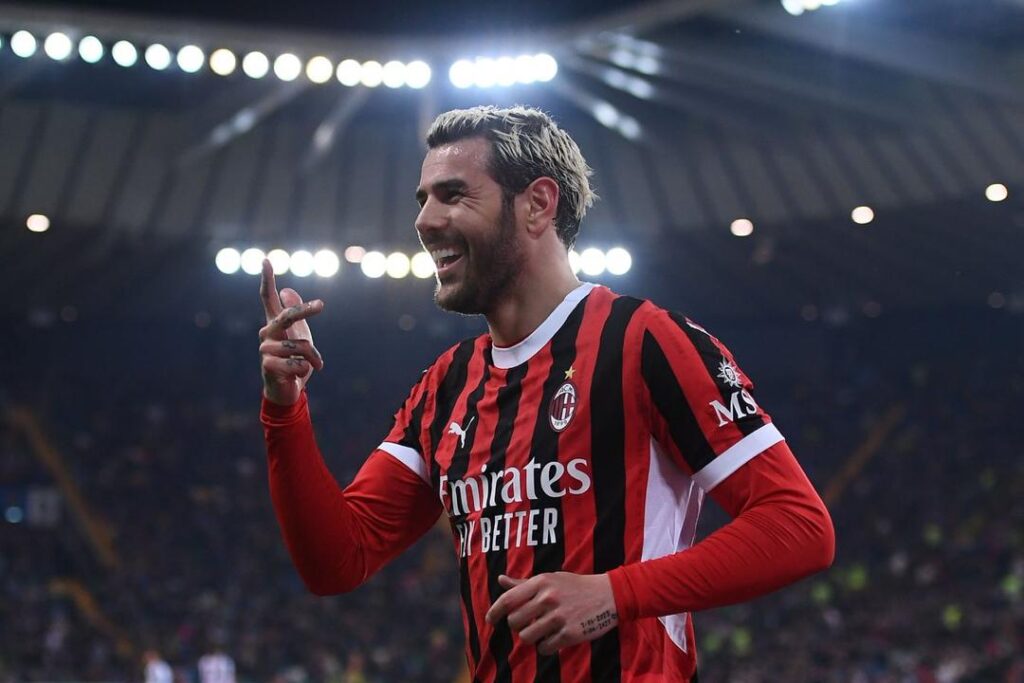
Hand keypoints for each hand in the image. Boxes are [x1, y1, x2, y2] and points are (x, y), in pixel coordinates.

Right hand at [259, 259, 324, 405]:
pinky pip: (298, 363)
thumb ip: (293, 314)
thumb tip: (288, 290)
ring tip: (311, 365)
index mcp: (275, 324)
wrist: (287, 390)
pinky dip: (306, 369)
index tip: (265, 260)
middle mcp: (267, 333)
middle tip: (320, 305)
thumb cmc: (294, 360)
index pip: (268, 298)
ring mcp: (265, 350)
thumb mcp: (299, 335)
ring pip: (300, 346)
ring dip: (313, 357)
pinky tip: (297, 375)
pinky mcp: (268, 366)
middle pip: (287, 316)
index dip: (267, 279)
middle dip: (305, 310)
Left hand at [485, 572, 618, 654]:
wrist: (609, 595)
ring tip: (542, 631)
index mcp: (541, 582)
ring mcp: (559, 617)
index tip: (490, 620)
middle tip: (529, 623)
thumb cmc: (575, 586)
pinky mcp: (569, 633)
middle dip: (518, 626)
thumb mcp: (550, 579)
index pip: (508, 600)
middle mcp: (548, 598)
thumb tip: (500, 580)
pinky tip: (554, 638)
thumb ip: (524, 584)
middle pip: (514, 622)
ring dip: (531, 637)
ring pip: (526, 637)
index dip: (494, 612)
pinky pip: (544, 648)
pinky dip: (546, 647)